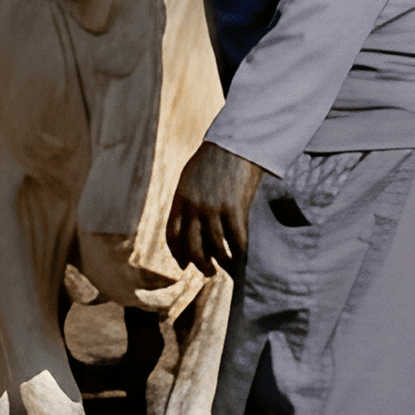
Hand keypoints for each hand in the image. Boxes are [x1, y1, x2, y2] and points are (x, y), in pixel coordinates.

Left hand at [168, 140, 267, 270]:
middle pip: (192, 246)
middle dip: (199, 264)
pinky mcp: (234, 208)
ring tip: (227, 268)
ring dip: (221, 263)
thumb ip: (188, 200)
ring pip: (215, 247)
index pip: (173, 235)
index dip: (177, 253)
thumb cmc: (214, 159)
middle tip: (208, 272)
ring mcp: (214, 208)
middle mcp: (194, 207)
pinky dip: (239, 254)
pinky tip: (242, 259)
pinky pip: (236, 240)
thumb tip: (192, 222)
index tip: (184, 264)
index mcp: (180, 199)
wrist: (235, 143)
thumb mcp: (191, 178)